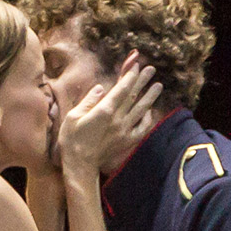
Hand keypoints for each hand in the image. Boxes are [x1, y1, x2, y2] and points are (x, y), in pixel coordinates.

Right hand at [59, 53, 164, 175]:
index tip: (136, 65)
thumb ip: (89, 100)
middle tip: (151, 69)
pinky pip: (142, 129)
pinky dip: (148, 119)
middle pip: (133, 96)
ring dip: (150, 97)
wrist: (80, 165)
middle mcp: (117, 119)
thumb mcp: (73, 116)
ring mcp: (124, 131)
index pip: (121, 89)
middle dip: (142, 81)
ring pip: (141, 110)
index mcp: (104, 111)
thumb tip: (102, 88)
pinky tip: (150, 111)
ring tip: (158, 85)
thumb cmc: (72, 139)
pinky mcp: (126, 141)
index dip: (130, 76)